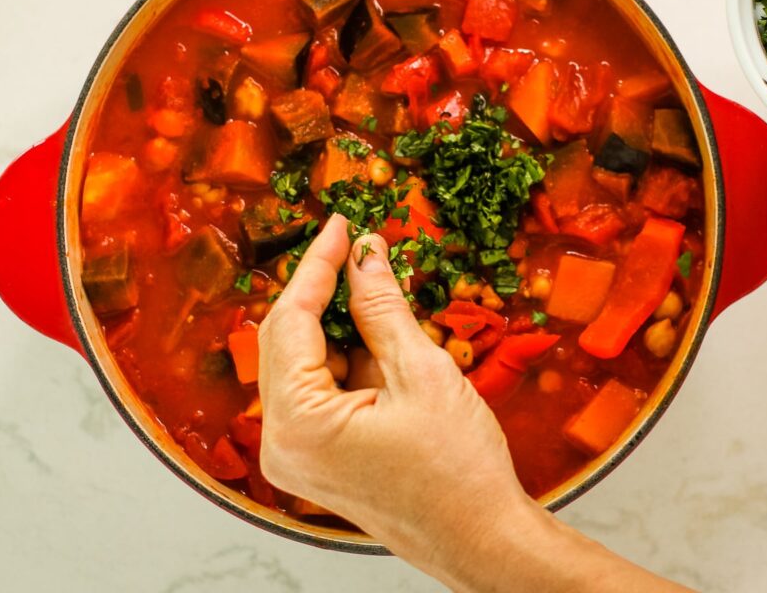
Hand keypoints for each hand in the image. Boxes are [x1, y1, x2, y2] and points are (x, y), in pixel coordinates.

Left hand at [257, 215, 528, 563]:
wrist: (484, 540)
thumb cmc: (460, 473)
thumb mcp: (421, 373)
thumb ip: (382, 307)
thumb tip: (366, 255)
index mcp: (297, 424)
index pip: (291, 321)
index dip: (317, 265)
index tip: (342, 225)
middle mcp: (282, 444)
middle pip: (289, 341)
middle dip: (325, 293)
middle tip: (360, 249)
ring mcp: (297, 456)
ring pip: (307, 365)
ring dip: (342, 327)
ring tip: (384, 298)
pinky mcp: (318, 460)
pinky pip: (321, 393)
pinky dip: (350, 362)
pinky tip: (386, 345)